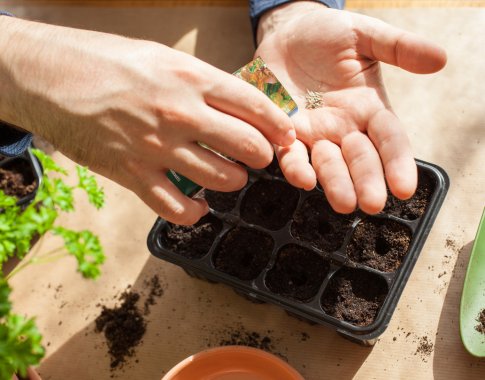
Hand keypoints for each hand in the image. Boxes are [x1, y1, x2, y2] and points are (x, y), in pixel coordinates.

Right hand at [0, 16, 294, 223]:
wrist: (48, 76)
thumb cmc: (104, 61)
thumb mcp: (161, 57)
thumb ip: (200, 82)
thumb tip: (236, 105)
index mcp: (190, 78)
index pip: (255, 106)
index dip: (279, 126)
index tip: (286, 137)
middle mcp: (180, 114)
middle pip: (248, 146)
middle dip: (262, 156)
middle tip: (258, 157)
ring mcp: (157, 148)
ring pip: (222, 179)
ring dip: (233, 181)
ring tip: (230, 175)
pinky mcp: (134, 175)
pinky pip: (179, 208)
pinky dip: (196, 212)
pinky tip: (199, 205)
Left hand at [256, 2, 445, 213]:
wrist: (286, 34)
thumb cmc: (327, 35)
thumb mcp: (364, 35)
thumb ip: (397, 47)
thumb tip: (440, 59)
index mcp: (369, 109)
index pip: (389, 139)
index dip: (397, 162)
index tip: (404, 187)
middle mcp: (344, 128)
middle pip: (360, 159)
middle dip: (367, 181)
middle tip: (372, 204)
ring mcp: (314, 134)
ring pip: (327, 164)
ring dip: (335, 183)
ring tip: (344, 202)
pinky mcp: (285, 134)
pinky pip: (291, 155)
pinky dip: (296, 167)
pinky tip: (303, 179)